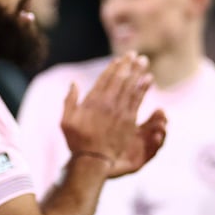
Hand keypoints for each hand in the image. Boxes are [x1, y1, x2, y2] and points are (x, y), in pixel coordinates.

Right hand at [61, 53, 160, 173]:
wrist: (93, 159)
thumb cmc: (77, 140)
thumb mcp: (66, 120)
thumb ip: (69, 100)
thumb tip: (73, 83)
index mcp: (92, 101)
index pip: (105, 79)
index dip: (114, 67)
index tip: (120, 59)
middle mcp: (107, 103)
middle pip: (120, 79)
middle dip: (128, 65)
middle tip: (135, 55)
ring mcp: (120, 111)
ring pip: (131, 86)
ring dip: (138, 72)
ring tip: (144, 61)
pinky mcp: (129, 119)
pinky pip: (138, 99)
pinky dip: (144, 88)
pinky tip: (149, 79)